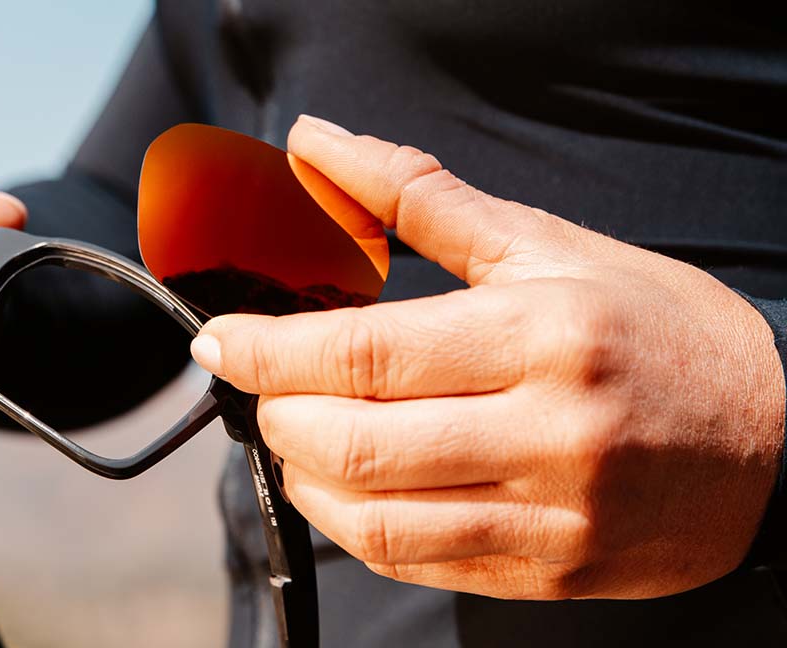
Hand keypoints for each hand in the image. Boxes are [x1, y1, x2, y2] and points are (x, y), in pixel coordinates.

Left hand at [190, 114, 785, 598]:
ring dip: (305, 476)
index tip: (219, 343)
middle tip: (263, 386)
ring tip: (302, 434)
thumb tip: (315, 143)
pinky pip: (417, 561)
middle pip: (352, 443)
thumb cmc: (657, 330)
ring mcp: (552, 516)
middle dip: (276, 415)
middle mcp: (548, 432)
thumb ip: (416, 197)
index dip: (267, 351)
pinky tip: (350, 486)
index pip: (361, 353)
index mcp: (542, 335)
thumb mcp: (547, 246)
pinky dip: (356, 525)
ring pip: (373, 518)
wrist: (781, 439)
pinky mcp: (552, 573)